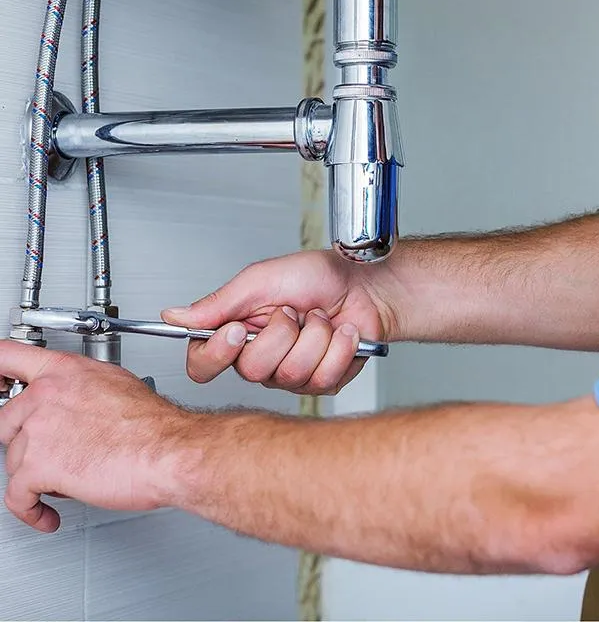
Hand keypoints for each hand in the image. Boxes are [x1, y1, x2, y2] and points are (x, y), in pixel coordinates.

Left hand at [0, 342, 191, 531]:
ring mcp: (38, 430)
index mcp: (65, 371)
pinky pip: (18, 497)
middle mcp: (45, 395)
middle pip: (5, 421)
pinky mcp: (37, 468)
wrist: (168, 451)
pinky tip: (44, 512)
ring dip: (36, 477)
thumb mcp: (117, 383)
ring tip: (65, 481)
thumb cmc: (154, 425)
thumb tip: (76, 396)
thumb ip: (83, 386)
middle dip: (26, 442)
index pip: (7, 356)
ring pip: (14, 461)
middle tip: (49, 451)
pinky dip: (31, 510)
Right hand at [161, 250, 393, 394]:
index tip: (237, 331)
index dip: (216, 355)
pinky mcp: (323, 382)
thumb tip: (173, 316)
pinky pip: (324, 378)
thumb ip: (218, 303)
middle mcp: (262, 358)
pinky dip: (339, 347)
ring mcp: (292, 374)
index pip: (203, 364)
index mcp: (238, 333)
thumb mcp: (261, 279)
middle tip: (293, 311)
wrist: (365, 285)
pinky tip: (342, 332)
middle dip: (282, 333)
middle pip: (253, 370)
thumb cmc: (317, 276)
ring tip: (321, 317)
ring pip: (292, 374)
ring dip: (315, 336)